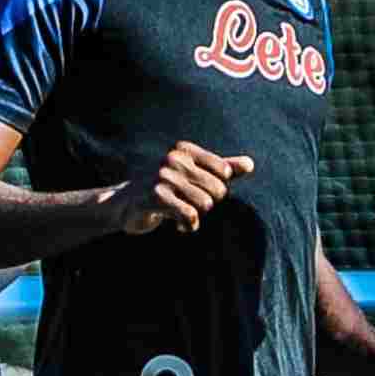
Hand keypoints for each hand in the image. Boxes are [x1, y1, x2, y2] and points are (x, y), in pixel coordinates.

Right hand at [104, 141, 253, 234]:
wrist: (124, 203)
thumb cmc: (164, 188)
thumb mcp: (192, 174)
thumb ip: (221, 168)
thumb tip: (250, 164)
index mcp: (183, 150)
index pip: (224, 172)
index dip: (217, 187)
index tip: (199, 191)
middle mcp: (173, 159)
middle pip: (218, 190)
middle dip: (208, 203)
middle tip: (189, 205)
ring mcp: (162, 177)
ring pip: (205, 204)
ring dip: (197, 216)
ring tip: (182, 214)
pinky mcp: (154, 197)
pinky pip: (190, 215)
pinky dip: (189, 226)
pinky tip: (179, 225)